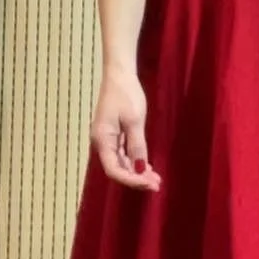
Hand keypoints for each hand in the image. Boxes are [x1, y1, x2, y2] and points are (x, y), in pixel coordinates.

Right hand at [90, 66, 160, 190]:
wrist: (120, 74)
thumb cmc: (126, 95)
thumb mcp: (134, 121)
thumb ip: (137, 146)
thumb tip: (139, 169)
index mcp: (102, 140)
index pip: (114, 170)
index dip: (131, 180)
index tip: (149, 184)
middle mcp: (102, 143)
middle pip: (117, 169)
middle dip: (136, 179)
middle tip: (157, 185)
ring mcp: (107, 139)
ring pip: (121, 163)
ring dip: (137, 172)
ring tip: (155, 179)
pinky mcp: (114, 134)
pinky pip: (123, 154)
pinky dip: (135, 161)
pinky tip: (147, 167)